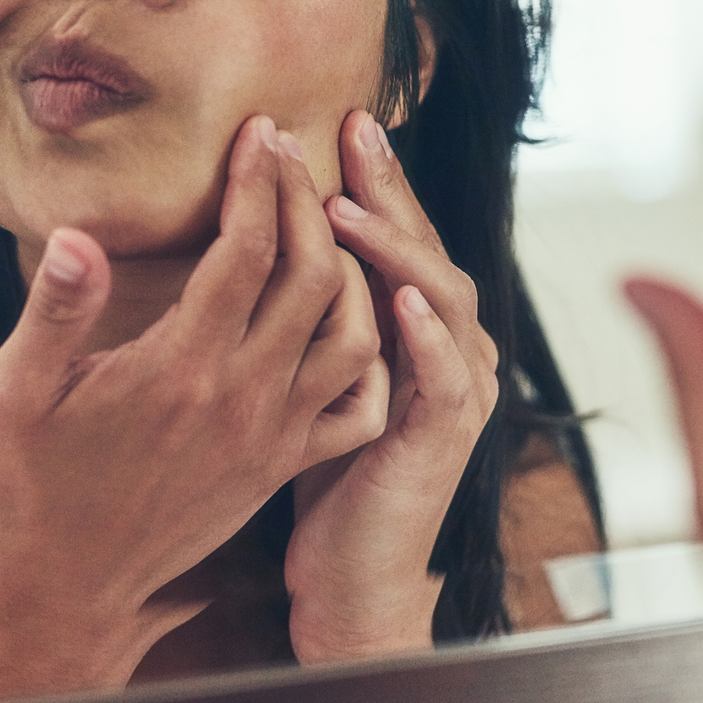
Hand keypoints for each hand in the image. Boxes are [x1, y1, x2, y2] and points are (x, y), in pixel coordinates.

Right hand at [0, 116, 384, 702]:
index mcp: (181, 367)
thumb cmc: (30, 481)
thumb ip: (55, 309)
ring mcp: (273, 437)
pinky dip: (371, 355)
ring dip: (351, 271)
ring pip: (354, 336)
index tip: (260, 129)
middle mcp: (243, 399)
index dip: (258, 180)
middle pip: (314, 277)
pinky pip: (360, 407)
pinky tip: (348, 317)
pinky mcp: (283, 467)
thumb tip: (75, 234)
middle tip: (290, 154)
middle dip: (308, 203)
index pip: (246, 249)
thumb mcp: (17, 390)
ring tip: (323, 224)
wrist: (64, 585)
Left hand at [285, 109, 501, 663]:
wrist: (348, 581)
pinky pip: (447, 376)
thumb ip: (301, 312)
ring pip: (443, 296)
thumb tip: (247, 239)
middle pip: (426, 247)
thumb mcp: (306, 378)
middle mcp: (448, 349)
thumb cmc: (322, 478)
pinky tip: (401, 299)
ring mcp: (455, 392)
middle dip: (391, 187)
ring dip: (399, 248)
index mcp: (414, 332)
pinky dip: (429, 335)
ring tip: (350, 205)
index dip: (371, 180)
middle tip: (355, 127)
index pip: (395, 237)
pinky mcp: (446, 440)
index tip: (332, 120)